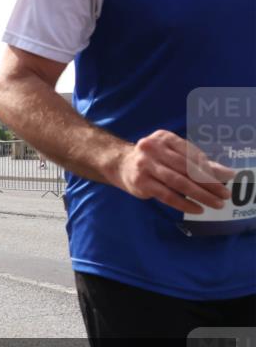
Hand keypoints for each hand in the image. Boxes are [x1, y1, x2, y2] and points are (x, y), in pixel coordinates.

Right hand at [110, 130, 232, 213]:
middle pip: (186, 168)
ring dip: (200, 194)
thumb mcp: (171, 153)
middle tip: (225, 194)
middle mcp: (153, 148)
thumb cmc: (152, 159)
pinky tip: (197, 209)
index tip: (227, 177)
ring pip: (178, 182)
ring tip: (216, 203)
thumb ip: (195, 161)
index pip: (192, 154)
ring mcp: (145, 165)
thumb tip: (224, 173)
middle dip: (209, 183)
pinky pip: (167, 195)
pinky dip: (184, 203)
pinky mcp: (141, 182)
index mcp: (165, 138)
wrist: (119, 164)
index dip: (210, 167)